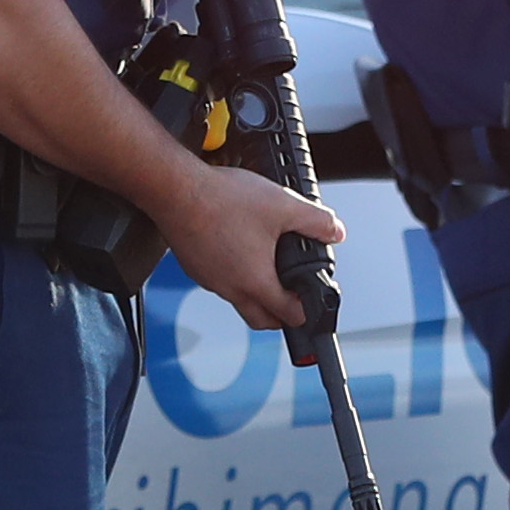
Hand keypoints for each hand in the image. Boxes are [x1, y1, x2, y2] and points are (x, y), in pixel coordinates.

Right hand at [163, 161, 346, 329]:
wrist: (174, 189)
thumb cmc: (220, 201)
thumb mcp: (282, 206)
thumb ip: (315, 221)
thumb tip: (335, 231)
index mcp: (255, 282)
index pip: (289, 316)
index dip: (307, 311)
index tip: (311, 301)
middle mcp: (230, 289)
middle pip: (261, 319)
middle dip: (280, 315)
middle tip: (292, 298)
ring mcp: (209, 280)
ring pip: (238, 299)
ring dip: (255, 293)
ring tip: (268, 266)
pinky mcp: (194, 267)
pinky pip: (219, 281)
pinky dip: (233, 275)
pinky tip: (238, 248)